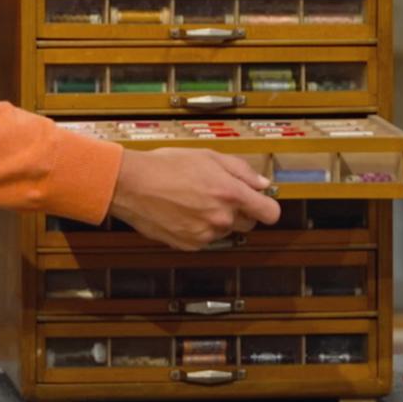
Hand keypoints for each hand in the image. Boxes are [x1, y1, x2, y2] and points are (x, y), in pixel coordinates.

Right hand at [108, 148, 282, 250]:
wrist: (132, 185)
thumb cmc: (165, 166)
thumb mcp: (208, 156)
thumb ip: (241, 170)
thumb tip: (261, 183)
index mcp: (231, 194)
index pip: (270, 213)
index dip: (267, 207)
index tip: (261, 203)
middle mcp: (222, 218)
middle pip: (249, 224)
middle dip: (240, 211)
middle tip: (219, 195)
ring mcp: (206, 235)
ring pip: (225, 231)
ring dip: (217, 220)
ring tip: (195, 201)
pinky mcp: (190, 245)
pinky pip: (205, 239)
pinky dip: (199, 228)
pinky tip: (184, 212)